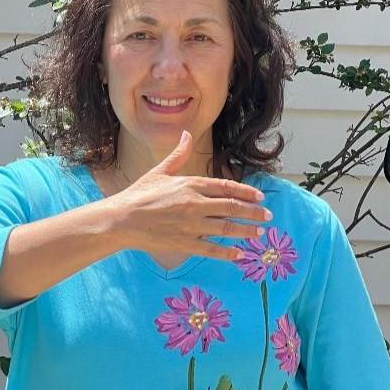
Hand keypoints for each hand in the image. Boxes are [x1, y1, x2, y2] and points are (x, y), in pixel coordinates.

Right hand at [107, 130, 271, 263]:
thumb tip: (187, 134)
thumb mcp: (160, 171)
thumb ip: (178, 155)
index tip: (259, 197)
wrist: (121, 220)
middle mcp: (195, 204)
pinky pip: (212, 249)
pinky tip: (239, 255)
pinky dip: (228, 253)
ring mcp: (191, 225)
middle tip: (268, 216)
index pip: (226, 187)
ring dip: (246, 231)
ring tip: (259, 233)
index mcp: (190, 184)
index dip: (246, 192)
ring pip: (226, 228)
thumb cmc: (139, 195)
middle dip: (253, 212)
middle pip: (232, 208)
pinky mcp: (184, 243)